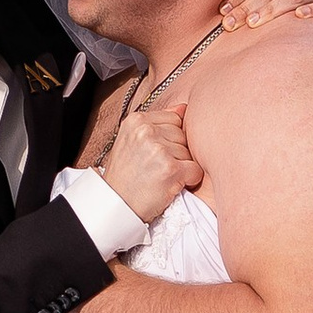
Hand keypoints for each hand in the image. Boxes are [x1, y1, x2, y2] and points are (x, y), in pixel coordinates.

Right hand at [96, 100, 203, 227]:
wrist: (116, 204)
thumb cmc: (126, 175)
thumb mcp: (131, 140)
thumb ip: (156, 123)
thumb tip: (183, 108)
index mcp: (136, 120)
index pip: (174, 119)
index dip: (171, 139)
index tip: (156, 153)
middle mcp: (146, 131)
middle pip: (183, 135)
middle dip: (176, 152)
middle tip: (157, 167)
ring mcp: (159, 149)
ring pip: (190, 153)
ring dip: (181, 167)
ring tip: (160, 176)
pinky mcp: (170, 169)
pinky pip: (196, 170)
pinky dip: (189, 180)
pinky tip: (171, 185)